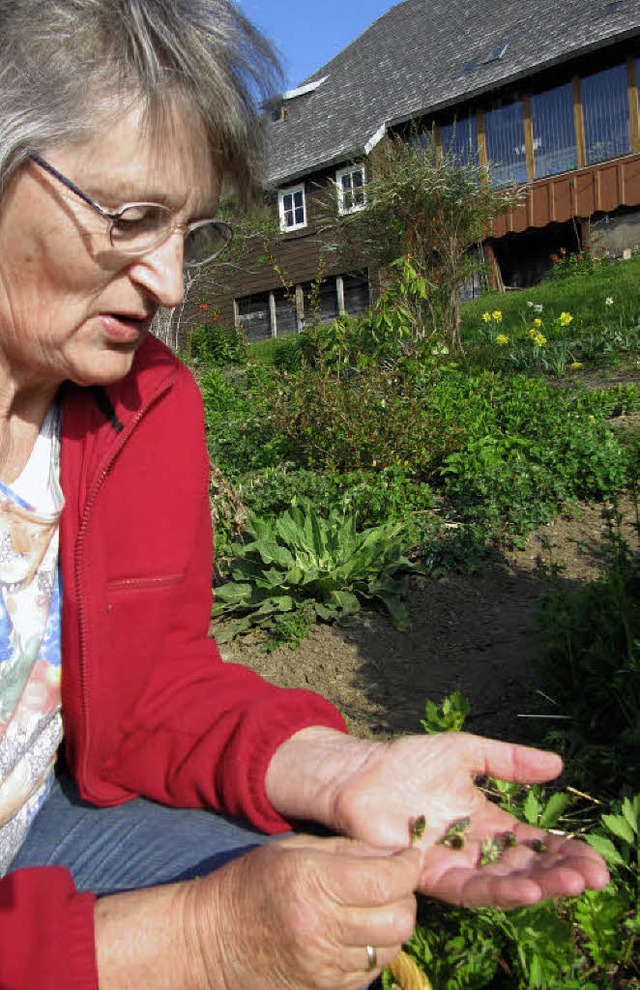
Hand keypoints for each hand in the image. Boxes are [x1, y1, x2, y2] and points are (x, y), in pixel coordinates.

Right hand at [188, 835, 420, 989]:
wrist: (210, 940)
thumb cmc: (251, 883)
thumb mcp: (294, 850)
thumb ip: (345, 849)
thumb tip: (393, 850)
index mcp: (313, 883)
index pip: (386, 881)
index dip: (408, 866)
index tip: (409, 857)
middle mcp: (322, 927)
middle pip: (399, 919)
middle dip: (405, 897)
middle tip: (392, 883)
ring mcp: (324, 966)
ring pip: (392, 949)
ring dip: (392, 927)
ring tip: (374, 909)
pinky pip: (371, 973)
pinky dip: (374, 952)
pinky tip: (356, 934)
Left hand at [324, 731, 609, 908]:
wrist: (358, 774)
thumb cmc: (407, 761)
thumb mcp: (466, 752)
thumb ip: (508, 761)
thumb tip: (557, 765)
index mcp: (487, 821)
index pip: (534, 844)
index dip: (565, 853)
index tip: (595, 860)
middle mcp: (474, 848)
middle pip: (526, 868)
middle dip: (561, 875)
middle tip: (592, 878)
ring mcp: (453, 863)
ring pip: (503, 883)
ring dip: (537, 886)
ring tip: (568, 884)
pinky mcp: (429, 873)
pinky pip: (469, 888)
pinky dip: (498, 890)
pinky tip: (525, 889)